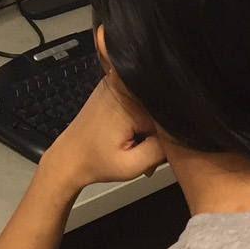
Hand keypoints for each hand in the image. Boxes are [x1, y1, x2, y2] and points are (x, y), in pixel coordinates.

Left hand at [42, 77, 165, 187]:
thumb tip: (182, 134)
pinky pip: (139, 97)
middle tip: (148, 149)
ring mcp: (115, 82)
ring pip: (150, 100)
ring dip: (150, 122)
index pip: (166, 110)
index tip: (161, 149)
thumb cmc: (96, 163)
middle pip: (159, 102)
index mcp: (128, 102)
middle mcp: (122, 85)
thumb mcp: (132, 166)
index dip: (169, 132)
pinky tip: (134, 132)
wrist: (68, 158)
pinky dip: (141, 116)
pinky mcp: (112, 87)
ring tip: (139, 142)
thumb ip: (160, 149)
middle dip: (159, 127)